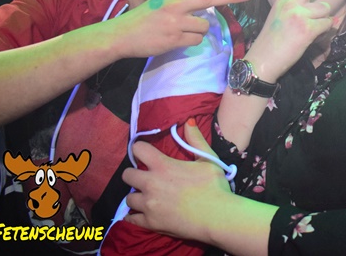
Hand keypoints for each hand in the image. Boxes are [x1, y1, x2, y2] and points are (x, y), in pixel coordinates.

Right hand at [111, 0, 251, 58]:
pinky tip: (176, 40)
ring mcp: (175, 22)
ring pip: (204, 25)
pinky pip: (196, 40)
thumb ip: (180, 2)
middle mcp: (175, 5)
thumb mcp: (160, 3)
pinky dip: (191, 41)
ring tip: (182, 31)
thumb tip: (203, 7)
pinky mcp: (174, 38)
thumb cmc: (143, 19)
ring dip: (199, 30)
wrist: (122, 35)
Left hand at [123, 119, 233, 242]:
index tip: (145, 154)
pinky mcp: (149, 223)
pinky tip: (141, 213)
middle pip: (127, 175)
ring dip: (137, 196)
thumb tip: (188, 121)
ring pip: (128, 198)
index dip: (141, 149)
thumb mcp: (208, 159)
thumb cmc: (214, 186)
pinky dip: (134, 215)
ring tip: (147, 197)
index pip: (138, 150)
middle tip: (146, 177)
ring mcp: (148, 205)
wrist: (218, 217)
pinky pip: (131, 218)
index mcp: (163, 166)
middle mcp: (151, 184)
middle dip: (134, 174)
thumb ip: (195, 140)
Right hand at [244, 0, 345, 82]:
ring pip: (325, 9)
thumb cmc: (273, 40)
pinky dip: (324, 33)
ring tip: (304, 32)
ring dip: (322, 22)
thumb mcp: (281, 16)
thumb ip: (300, 7)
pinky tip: (308, 39)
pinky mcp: (306, 26)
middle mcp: (290, 0)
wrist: (263, 60)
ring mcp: (298, 12)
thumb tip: (330, 11)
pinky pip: (328, 24)